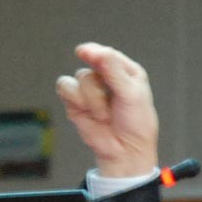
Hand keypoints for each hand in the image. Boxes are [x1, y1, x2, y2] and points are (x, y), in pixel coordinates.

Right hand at [55, 42, 159, 176]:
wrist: (124, 151)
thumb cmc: (136, 123)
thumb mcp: (130, 93)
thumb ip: (112, 70)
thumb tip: (90, 50)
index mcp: (126, 71)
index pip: (108, 53)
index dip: (98, 54)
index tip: (85, 53)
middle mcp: (108, 76)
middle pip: (91, 63)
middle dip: (101, 85)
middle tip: (114, 101)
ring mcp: (90, 88)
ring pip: (80, 77)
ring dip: (92, 98)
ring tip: (105, 114)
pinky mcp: (75, 100)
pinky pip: (65, 87)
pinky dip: (76, 100)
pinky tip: (88, 113)